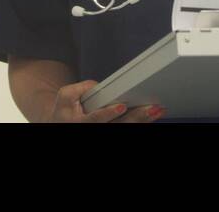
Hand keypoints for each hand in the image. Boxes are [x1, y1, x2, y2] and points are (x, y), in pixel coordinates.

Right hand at [42, 79, 163, 122]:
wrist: (61, 125)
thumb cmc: (64, 111)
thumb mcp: (65, 96)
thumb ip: (81, 88)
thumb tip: (99, 85)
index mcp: (81, 124)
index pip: (96, 120)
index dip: (109, 113)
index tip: (122, 107)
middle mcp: (95, 131)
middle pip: (118, 126)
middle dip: (136, 117)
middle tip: (152, 108)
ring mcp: (104, 132)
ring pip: (125, 129)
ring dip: (143, 121)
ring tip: (157, 110)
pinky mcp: (111, 130)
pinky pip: (126, 128)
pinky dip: (141, 123)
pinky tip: (152, 116)